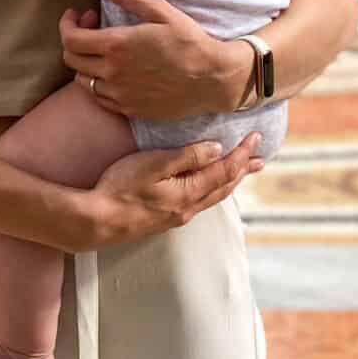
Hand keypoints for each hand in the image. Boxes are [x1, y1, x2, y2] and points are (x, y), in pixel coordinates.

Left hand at [59, 0, 252, 119]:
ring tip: (104, 50)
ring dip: (85, 63)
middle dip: (75, 39)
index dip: (67, 24)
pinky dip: (97, 83)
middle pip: (71, 60)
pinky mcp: (129, 110)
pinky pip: (99, 98)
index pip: (71, 39)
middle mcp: (112, 73)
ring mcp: (120, 94)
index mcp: (117, 46)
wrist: (213, 79)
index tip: (77, 14)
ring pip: (82, 81)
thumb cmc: (189, 41)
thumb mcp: (160, 11)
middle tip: (93, 27)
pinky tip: (114, 71)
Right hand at [77, 136, 263, 249]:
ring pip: (213, 196)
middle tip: (260, 158)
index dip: (242, 154)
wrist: (98, 221)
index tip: (256, 138)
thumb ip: (187, 156)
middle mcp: (189, 208)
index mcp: (189, 193)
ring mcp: (178, 216)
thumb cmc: (121, 188)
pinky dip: (213, 189)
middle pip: (224, 186)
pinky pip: (201, 202)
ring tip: (241, 172)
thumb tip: (217, 148)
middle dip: (243, 170)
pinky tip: (208, 188)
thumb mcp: (154, 164)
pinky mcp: (166, 219)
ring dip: (230, 181)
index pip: (225, 170)